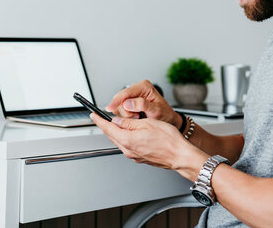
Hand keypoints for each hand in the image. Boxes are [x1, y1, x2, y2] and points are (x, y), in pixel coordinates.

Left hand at [91, 113, 207, 176]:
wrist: (180, 156)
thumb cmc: (168, 140)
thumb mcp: (147, 123)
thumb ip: (129, 123)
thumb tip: (117, 121)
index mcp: (127, 140)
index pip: (108, 128)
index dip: (99, 120)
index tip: (93, 115)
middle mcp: (128, 150)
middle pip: (112, 136)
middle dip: (106, 126)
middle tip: (101, 117)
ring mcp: (134, 155)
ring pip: (119, 141)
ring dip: (116, 132)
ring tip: (116, 123)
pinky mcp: (140, 158)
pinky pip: (128, 146)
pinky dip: (125, 138)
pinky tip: (130, 133)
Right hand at [106, 80, 182, 129]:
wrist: (168, 120)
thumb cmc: (165, 114)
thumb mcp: (156, 110)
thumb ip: (142, 105)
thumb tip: (128, 103)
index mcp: (144, 86)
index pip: (125, 92)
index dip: (116, 101)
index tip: (110, 108)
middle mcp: (137, 89)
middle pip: (120, 99)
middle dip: (125, 111)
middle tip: (137, 116)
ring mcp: (132, 96)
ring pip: (119, 105)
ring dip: (126, 115)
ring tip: (138, 117)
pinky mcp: (129, 103)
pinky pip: (120, 110)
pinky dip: (126, 116)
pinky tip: (135, 117)